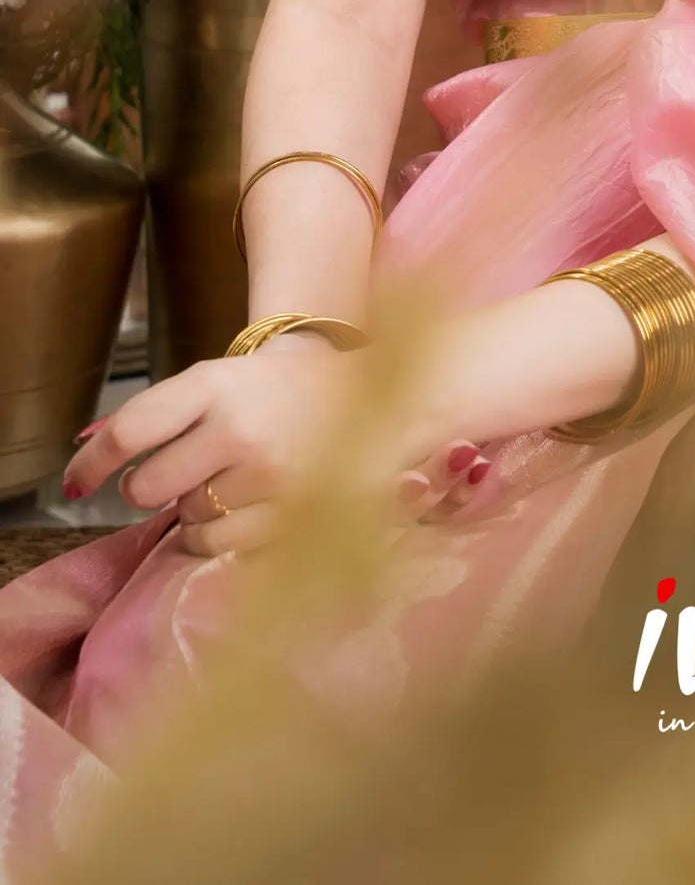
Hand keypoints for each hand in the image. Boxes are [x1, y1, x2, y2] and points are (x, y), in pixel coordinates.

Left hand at [61, 341, 489, 559]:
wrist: (387, 392)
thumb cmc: (290, 391)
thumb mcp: (227, 380)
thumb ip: (165, 414)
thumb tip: (90, 455)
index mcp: (219, 381)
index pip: (131, 427)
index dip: (92, 460)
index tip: (75, 482)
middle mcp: (239, 426)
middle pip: (148, 483)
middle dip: (156, 487)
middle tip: (186, 472)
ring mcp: (267, 476)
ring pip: (186, 520)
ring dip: (195, 511)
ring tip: (234, 485)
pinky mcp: (289, 517)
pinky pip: (218, 547)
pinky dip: (219, 538)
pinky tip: (248, 510)